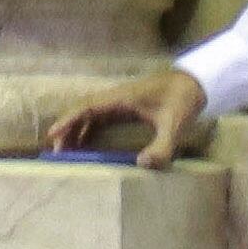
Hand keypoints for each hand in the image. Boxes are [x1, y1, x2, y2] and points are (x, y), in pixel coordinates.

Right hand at [41, 69, 208, 167]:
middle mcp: (115, 98)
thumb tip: (141, 164)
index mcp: (122, 98)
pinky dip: (89, 132)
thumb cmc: (182, 101)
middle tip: (55, 152)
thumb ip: (162, 146)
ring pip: (90, 116)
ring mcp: (119, 103)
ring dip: (76, 132)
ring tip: (65, 153)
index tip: (52, 134)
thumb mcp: (174, 125)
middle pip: (82, 112)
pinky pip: (100, 120)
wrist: (195, 84)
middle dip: (67, 130)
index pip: (87, 107)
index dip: (68, 120)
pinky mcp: (125, 108)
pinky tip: (85, 147)